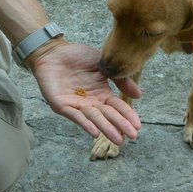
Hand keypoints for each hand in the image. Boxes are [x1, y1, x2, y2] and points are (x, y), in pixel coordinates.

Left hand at [27, 39, 141, 144]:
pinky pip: (74, 116)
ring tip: (118, 139)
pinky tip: (94, 132)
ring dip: (105, 129)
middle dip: (120, 125)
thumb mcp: (103, 65)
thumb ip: (119, 79)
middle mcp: (90, 102)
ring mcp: (76, 105)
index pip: (117, 106)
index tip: (138, 125)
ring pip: (93, 118)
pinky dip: (84, 124)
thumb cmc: (78, 57)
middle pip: (108, 115)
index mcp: (101, 93)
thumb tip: (139, 95)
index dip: (127, 115)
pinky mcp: (61, 105)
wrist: (53, 51)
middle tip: (132, 136)